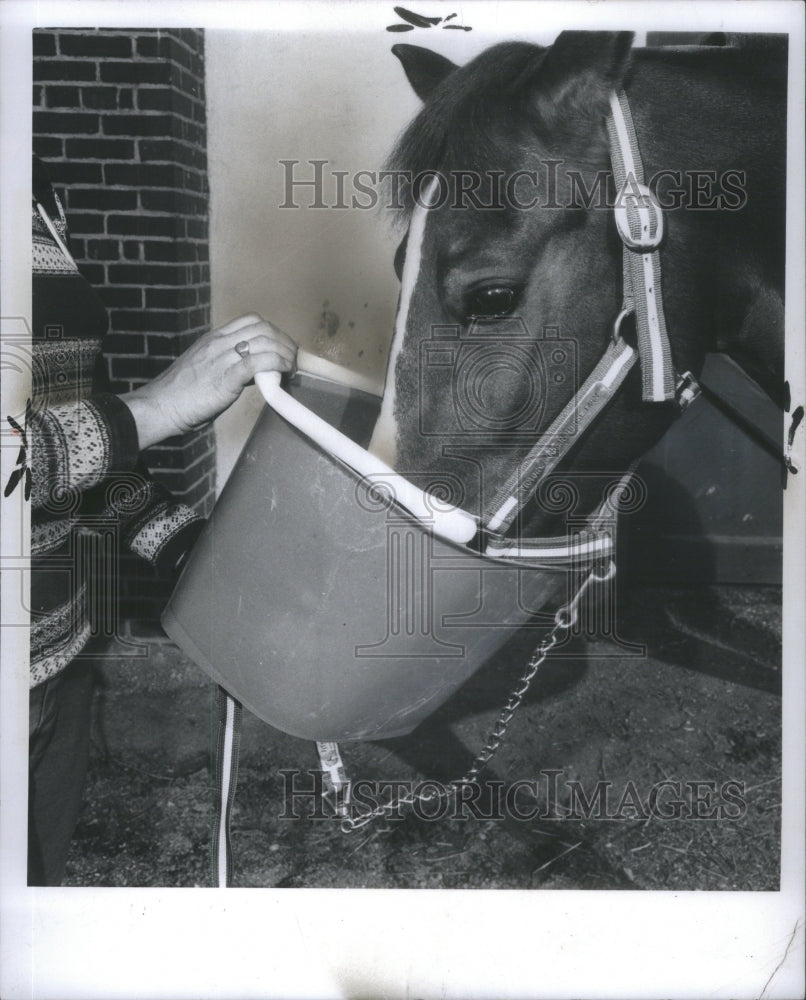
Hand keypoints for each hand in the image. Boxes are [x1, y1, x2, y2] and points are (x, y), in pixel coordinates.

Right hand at [121, 314, 296, 448]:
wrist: (160, 407)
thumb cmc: (181, 395)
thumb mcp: (205, 369)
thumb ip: (228, 365)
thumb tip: (254, 371)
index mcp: (213, 338)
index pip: (251, 320)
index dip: (273, 331)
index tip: (282, 347)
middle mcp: (219, 343)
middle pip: (263, 328)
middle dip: (284, 341)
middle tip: (293, 358)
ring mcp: (222, 358)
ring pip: (264, 341)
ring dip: (285, 353)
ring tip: (292, 368)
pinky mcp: (226, 377)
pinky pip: (259, 361)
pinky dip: (278, 363)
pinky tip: (285, 372)